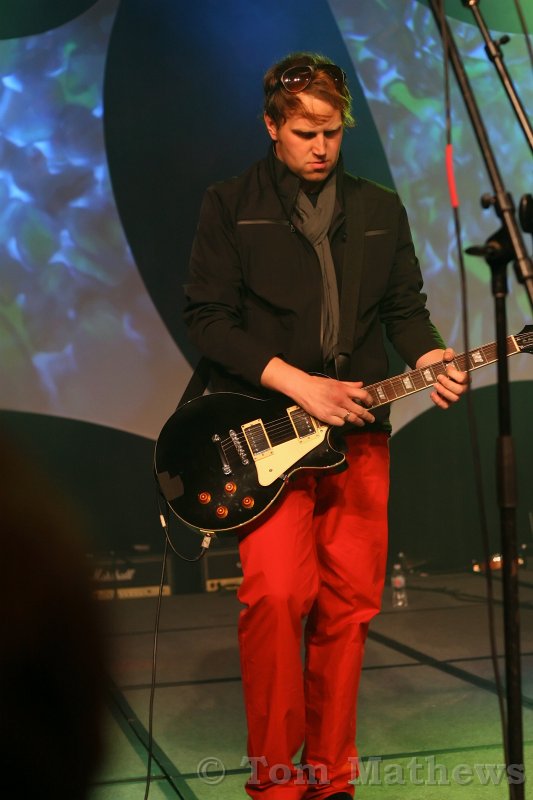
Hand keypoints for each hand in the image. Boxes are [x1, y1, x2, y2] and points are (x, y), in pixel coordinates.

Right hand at [260, 357, 374, 426]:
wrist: (302, 388)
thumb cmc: (317, 384)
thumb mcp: (335, 381)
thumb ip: (349, 384)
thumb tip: (360, 385)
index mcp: (343, 390)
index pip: (363, 395)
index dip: (369, 400)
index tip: (370, 403)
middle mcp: (340, 400)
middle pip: (359, 410)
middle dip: (368, 416)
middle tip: (371, 419)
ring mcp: (333, 409)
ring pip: (351, 418)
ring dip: (358, 422)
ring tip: (360, 423)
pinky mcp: (326, 416)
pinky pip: (339, 423)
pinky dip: (343, 423)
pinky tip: (343, 421)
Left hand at [417, 347, 468, 408]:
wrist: (436, 369)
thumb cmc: (445, 363)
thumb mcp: (447, 355)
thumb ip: (449, 353)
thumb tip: (447, 357)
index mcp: (465, 377)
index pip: (464, 379)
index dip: (455, 374)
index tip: (447, 368)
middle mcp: (462, 388)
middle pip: (460, 390)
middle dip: (448, 384)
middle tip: (438, 377)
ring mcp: (455, 395)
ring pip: (454, 398)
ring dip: (443, 391)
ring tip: (434, 384)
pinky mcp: (446, 401)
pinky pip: (445, 406)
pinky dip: (438, 401)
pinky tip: (432, 393)